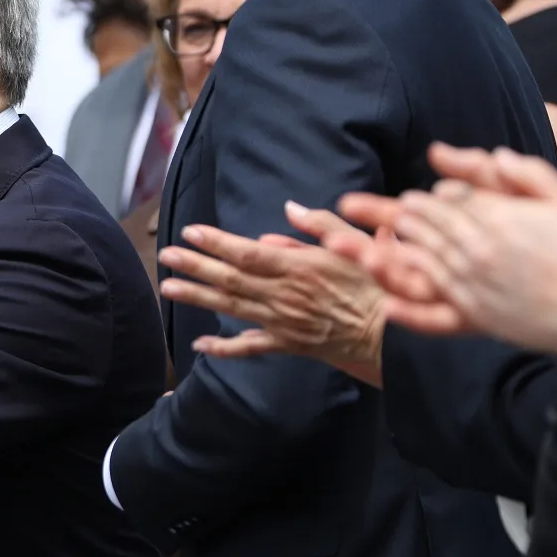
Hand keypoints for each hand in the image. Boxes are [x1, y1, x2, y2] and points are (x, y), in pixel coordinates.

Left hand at [157, 202, 386, 383]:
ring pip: (232, 308)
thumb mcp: (355, 246)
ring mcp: (282, 322)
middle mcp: (284, 295)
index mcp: (299, 267)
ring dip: (198, 297)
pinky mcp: (287, 344)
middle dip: (195, 266)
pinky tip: (199, 344)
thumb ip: (320, 225)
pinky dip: (223, 348)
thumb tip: (289, 209)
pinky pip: (250, 347)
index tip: (190, 232)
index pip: (248, 253)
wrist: (390, 335)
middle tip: (166, 256)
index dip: (217, 243)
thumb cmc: (377, 286)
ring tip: (169, 288)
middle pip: (231, 279)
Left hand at [359, 148, 556, 352]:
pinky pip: (436, 282)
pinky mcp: (474, 306)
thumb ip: (529, 173)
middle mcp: (481, 245)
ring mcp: (474, 277)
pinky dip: (419, 267)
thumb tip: (499, 155)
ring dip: (411, 236)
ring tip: (399, 226)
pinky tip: (410, 259)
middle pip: (436, 223)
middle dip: (415, 212)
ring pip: (430, 250)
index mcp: (500, 217)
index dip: (436, 196)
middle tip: (402, 205)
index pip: (454, 200)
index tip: (424, 194)